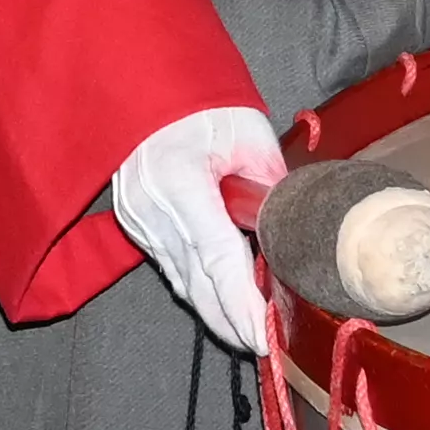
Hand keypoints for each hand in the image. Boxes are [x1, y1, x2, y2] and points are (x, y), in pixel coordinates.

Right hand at [109, 106, 285, 354]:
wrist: (144, 81)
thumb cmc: (199, 100)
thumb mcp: (247, 134)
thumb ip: (271, 186)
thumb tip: (295, 230)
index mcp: (180, 182)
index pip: (217, 259)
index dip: (242, 304)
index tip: (264, 338)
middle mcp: (151, 209)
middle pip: (196, 284)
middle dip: (230, 322)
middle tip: (264, 348)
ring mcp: (136, 218)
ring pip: (181, 280)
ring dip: (214, 308)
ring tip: (248, 331)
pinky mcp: (134, 222)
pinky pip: (170, 264)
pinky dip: (197, 284)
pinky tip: (220, 298)